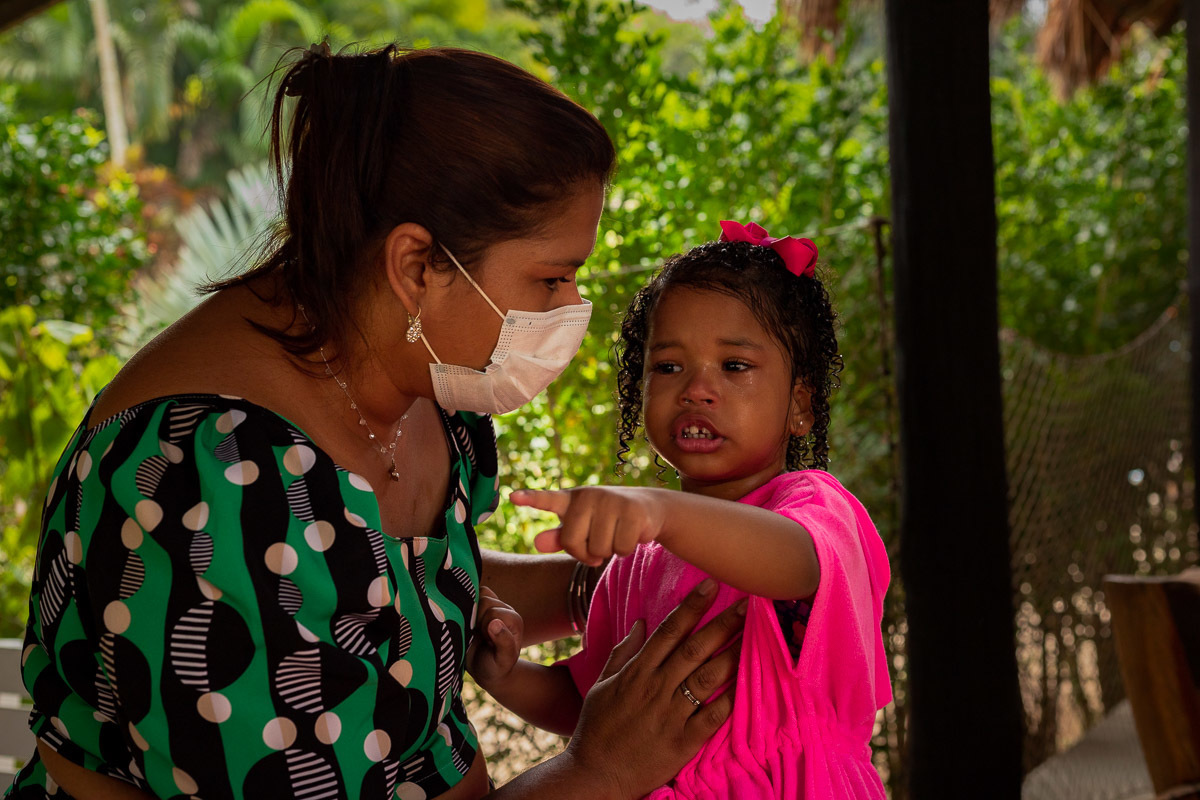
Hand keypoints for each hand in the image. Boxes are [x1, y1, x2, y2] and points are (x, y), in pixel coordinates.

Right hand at [466, 586, 522, 688]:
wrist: (484, 670)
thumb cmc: (496, 666)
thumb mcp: (503, 660)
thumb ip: (504, 643)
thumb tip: (495, 623)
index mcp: (513, 620)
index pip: (494, 612)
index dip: (486, 627)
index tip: (488, 642)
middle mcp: (503, 609)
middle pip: (485, 601)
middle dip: (477, 620)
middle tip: (479, 636)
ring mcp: (489, 606)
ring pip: (475, 595)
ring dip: (469, 612)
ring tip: (472, 629)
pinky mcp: (476, 606)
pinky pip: (466, 595)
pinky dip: (461, 605)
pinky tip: (463, 622)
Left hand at [511, 487, 667, 566]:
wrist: (647, 508)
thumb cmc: (605, 520)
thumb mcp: (580, 528)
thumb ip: (559, 537)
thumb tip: (537, 543)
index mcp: (572, 500)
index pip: (548, 499)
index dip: (530, 499)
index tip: (513, 497)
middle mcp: (589, 496)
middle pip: (573, 542)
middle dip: (585, 553)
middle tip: (597, 544)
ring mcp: (611, 501)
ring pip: (599, 549)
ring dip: (608, 552)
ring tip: (616, 534)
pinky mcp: (632, 511)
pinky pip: (620, 548)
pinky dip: (625, 549)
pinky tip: (631, 534)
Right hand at [564, 578, 744, 798]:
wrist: (595, 775)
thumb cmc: (597, 728)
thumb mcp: (601, 685)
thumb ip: (623, 653)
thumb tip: (641, 622)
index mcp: (637, 672)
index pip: (669, 631)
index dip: (691, 606)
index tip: (711, 585)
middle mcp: (656, 688)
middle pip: (694, 649)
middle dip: (722, 624)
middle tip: (747, 604)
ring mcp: (671, 715)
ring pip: (707, 678)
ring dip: (732, 655)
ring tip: (754, 636)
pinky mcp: (682, 742)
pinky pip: (712, 717)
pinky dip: (730, 699)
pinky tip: (748, 683)